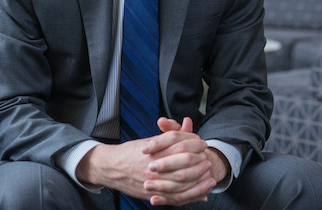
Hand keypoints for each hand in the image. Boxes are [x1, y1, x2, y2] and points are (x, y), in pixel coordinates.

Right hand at [75, 117, 224, 205]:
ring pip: (181, 182)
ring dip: (198, 180)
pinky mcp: (152, 194)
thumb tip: (187, 124)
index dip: (194, 142)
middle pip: (183, 161)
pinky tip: (201, 194)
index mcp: (154, 149)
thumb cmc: (132, 152)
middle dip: (199, 160)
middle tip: (207, 159)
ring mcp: (153, 181)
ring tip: (209, 177)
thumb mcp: (151, 140)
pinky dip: (190, 196)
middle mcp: (154, 165)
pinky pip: (174, 198)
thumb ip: (169, 132)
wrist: (111, 167)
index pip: (179, 142)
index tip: (202, 143)